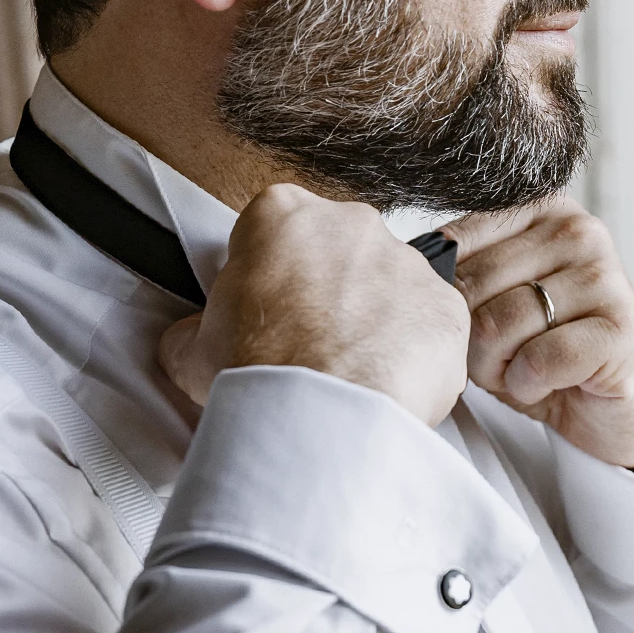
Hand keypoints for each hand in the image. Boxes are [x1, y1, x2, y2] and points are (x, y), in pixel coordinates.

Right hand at [158, 184, 469, 425]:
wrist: (318, 417)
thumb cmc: (260, 374)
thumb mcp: (191, 350)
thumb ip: (193, 331)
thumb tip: (188, 342)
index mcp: (282, 215)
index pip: (276, 230)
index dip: (270, 274)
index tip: (267, 309)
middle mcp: (351, 225)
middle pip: (342, 253)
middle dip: (331, 293)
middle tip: (310, 347)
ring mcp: (405, 262)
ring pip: (392, 289)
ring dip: (375, 323)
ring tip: (349, 377)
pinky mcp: (444, 307)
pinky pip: (431, 329)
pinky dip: (415, 356)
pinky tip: (385, 388)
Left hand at [445, 200, 633, 471]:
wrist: (625, 404)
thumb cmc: (552, 349)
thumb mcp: (497, 299)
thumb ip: (461, 273)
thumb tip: (406, 268)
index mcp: (542, 210)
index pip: (454, 244)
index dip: (447, 301)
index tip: (474, 321)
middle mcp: (578, 231)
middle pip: (472, 286)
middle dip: (470, 340)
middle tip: (500, 359)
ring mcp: (605, 278)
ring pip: (499, 324)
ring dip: (497, 367)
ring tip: (523, 371)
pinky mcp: (621, 331)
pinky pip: (539, 360)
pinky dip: (529, 385)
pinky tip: (548, 385)